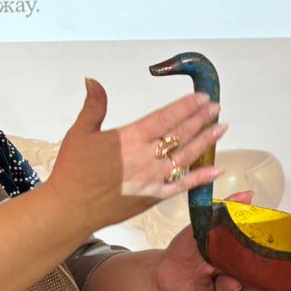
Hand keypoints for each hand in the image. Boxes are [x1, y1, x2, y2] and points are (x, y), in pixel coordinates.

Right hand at [46, 78, 226, 234]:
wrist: (70, 208)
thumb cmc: (72, 171)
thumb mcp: (80, 132)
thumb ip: (94, 105)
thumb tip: (93, 81)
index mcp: (130, 138)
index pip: (166, 117)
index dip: (186, 106)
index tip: (201, 97)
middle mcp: (146, 157)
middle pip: (181, 134)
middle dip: (201, 119)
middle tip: (216, 108)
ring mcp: (153, 178)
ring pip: (187, 156)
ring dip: (206, 141)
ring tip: (221, 128)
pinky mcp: (154, 196)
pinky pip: (184, 185)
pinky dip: (202, 177)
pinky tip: (216, 169)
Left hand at [152, 191, 280, 290]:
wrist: (164, 268)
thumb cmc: (187, 247)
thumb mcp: (206, 222)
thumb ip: (227, 208)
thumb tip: (249, 195)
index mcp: (237, 256)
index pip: (259, 258)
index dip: (273, 261)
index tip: (288, 260)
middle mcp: (234, 271)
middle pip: (256, 277)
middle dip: (266, 280)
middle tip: (274, 280)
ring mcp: (224, 284)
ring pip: (241, 286)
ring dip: (247, 285)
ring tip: (244, 281)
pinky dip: (225, 287)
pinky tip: (226, 281)